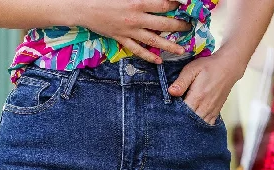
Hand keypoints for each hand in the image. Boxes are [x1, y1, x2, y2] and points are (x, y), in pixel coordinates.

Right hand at [72, 0, 191, 63]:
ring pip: (154, 41)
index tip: (185, 7)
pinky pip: (138, 50)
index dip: (176, 5)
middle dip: (178, 26)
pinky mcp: (122, 39)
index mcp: (138, 1)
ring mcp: (130, 31)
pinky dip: (149, 56)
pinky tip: (158, 60)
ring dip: (169, 46)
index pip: (164, 4)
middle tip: (189, 28)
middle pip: (163, 24)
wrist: (84, 7)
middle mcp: (136, 18)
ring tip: (181, 50)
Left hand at [168, 49, 244, 123]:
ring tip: (181, 122)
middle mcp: (205, 108)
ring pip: (197, 126)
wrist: (228, 67)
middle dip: (180, 122)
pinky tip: (193, 124)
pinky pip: (206, 125)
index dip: (173, 114)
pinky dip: (199, 127)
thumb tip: (171, 92)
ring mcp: (211, 112)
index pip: (181, 113)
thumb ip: (181, 81)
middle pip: (189, 122)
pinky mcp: (215, 113)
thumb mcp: (192, 69)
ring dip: (189, 126)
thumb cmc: (208, 66)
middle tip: (172, 119)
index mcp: (197, 97)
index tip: (167, 112)